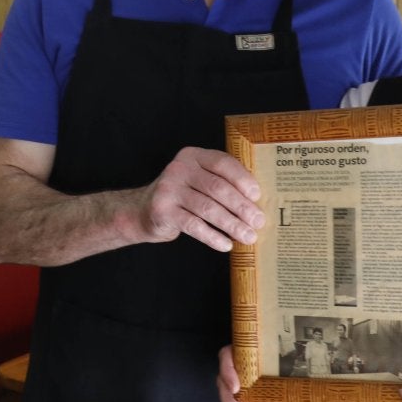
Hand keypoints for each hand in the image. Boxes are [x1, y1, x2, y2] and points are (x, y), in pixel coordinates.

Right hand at [138, 147, 263, 251]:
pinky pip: (194, 225)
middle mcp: (179, 169)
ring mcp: (169, 189)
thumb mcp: (198, 180)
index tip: (258, 196)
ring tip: (248, 237)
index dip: (242, 179)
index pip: (222, 163)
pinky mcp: (163, 210)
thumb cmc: (183, 196)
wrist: (143, 211)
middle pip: (217, 188)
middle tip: (258, 222)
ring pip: (208, 208)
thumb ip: (221, 182)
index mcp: (193, 156)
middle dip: (241, 207)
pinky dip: (213, 237)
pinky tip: (226, 245)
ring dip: (232, 224)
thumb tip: (257, 202)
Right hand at [217, 345, 275, 401]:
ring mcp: (235, 383)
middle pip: (225, 388)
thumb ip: (276, 343)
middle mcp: (231, 369)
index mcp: (234, 351)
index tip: (236, 388)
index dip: (228, 375)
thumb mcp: (268, 340)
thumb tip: (298, 351)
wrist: (270, 346)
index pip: (225, 360)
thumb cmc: (267, 342)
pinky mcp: (243, 395)